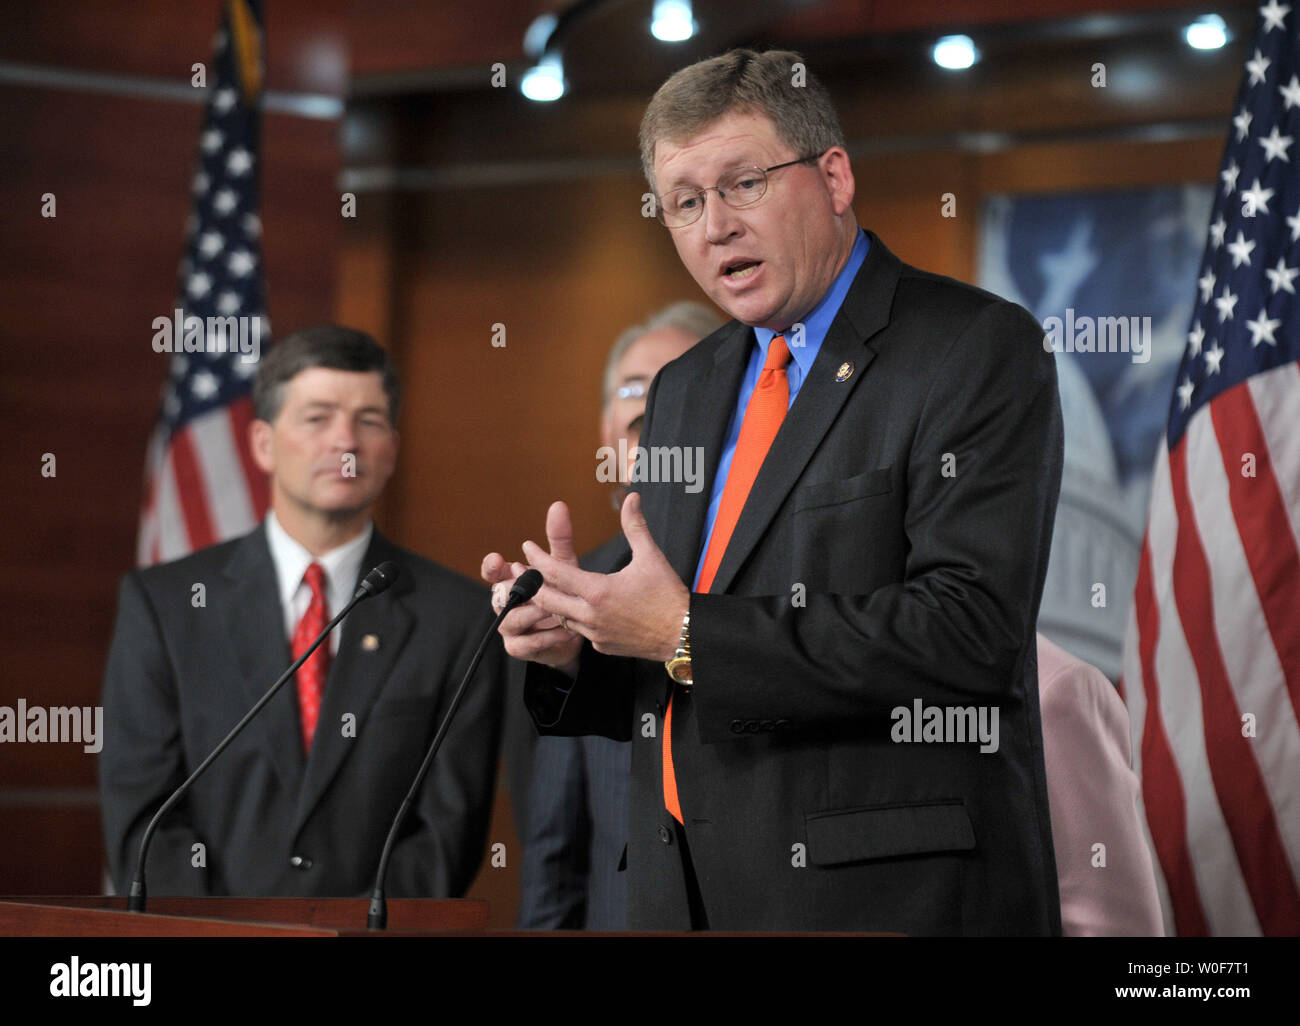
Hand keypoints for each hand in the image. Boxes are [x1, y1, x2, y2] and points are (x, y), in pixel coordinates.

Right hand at [481, 502, 583, 676]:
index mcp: (510, 580)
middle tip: (543, 588)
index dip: (491, 567)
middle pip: (500, 597)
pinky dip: (547, 636)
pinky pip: (527, 643)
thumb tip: (559, 505)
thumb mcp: (563, 566)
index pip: (492, 572)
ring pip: (512, 621)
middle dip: (522, 592)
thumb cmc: (563, 593)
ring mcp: (510, 627)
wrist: (573, 631)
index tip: (497, 559)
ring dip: (536, 615)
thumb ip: (558, 540)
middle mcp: (505, 603)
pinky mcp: (520, 647)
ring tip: (558, 610)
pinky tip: (566, 630)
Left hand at [523, 491, 687, 662]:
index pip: (556, 573)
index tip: (527, 547)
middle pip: (546, 599)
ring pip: (560, 617)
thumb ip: (635, 526)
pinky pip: (579, 631)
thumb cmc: (668, 596)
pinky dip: (572, 618)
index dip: (537, 559)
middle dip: (529, 584)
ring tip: (541, 588)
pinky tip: (573, 609)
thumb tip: (632, 498)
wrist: (682, 634)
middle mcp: (591, 615)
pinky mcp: (601, 646)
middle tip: (518, 570)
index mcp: (598, 591)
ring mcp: (594, 633)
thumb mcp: (650, 557)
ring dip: (549, 602)